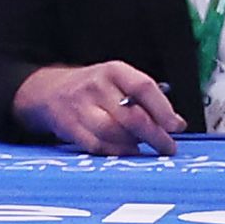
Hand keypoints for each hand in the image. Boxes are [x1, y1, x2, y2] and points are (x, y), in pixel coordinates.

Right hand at [17, 59, 186, 155]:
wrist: (48, 91)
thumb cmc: (95, 89)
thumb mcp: (118, 82)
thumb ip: (147, 100)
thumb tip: (177, 124)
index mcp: (113, 71)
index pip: (143, 87)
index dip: (163, 109)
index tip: (176, 126)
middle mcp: (95, 86)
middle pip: (131, 116)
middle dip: (155, 136)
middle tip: (168, 147)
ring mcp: (80, 106)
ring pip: (114, 132)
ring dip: (134, 145)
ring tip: (143, 147)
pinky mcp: (69, 126)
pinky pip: (98, 145)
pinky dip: (116, 152)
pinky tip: (125, 150)